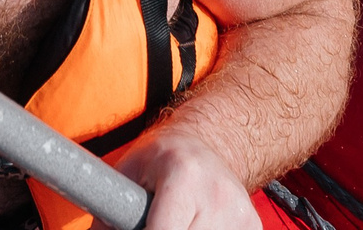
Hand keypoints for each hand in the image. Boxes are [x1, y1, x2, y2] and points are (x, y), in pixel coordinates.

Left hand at [110, 127, 259, 229]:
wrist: (211, 142)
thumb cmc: (161, 159)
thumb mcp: (128, 173)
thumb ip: (107, 210)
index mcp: (183, 175)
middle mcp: (217, 194)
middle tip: (154, 223)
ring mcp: (242, 213)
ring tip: (174, 220)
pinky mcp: (254, 226)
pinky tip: (194, 225)